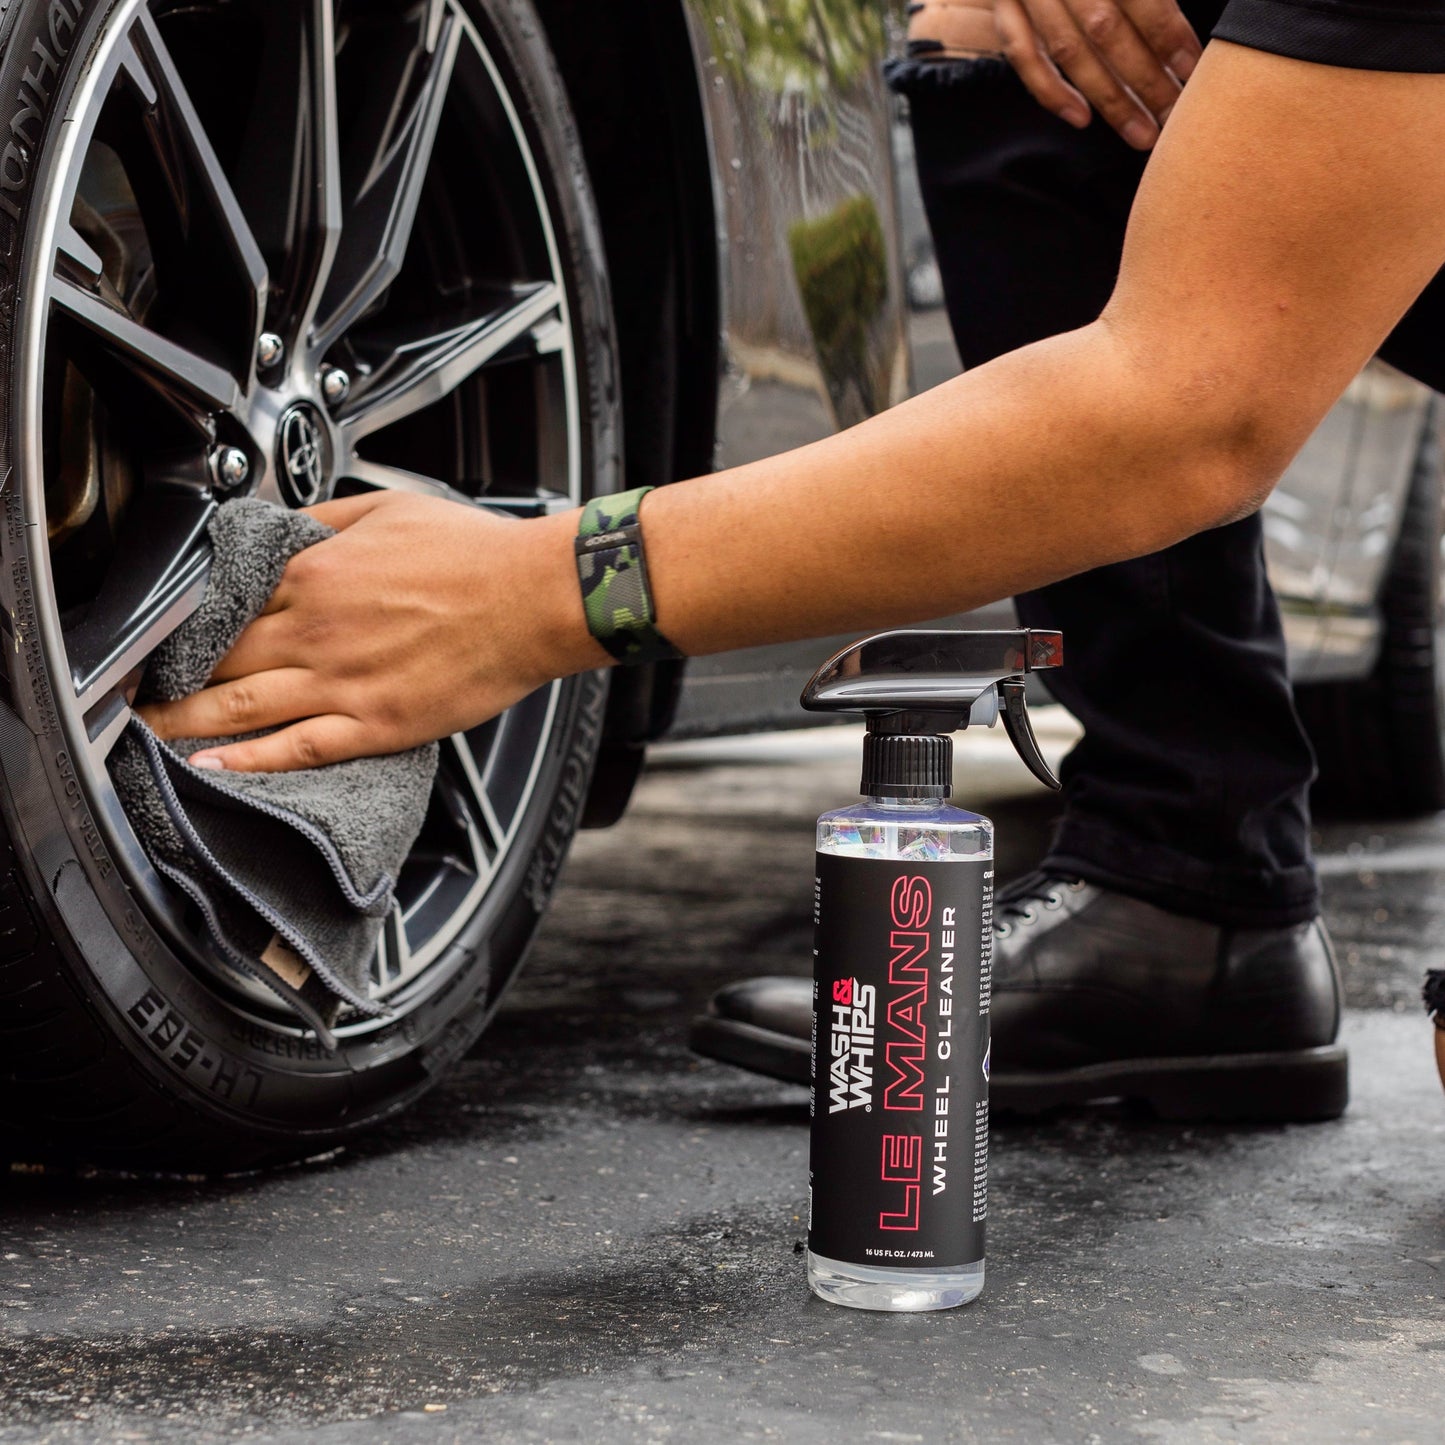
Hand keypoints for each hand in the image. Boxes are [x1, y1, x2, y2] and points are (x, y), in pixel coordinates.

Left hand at [139, 491, 601, 771]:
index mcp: (316, 573)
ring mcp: (343, 681)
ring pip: (239, 706)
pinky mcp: (376, 723)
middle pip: (216, 657)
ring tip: (147, 733)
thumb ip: (325, 518)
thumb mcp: (389, 508)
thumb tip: (282, 523)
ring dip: (183, 721)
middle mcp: (317, 628)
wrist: (534, 598)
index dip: (178, 620)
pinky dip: (248, 762)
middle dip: (162, 675)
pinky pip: (297, 748)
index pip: (222, 598)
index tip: (152, 633)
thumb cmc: (475, 553)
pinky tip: (213, 767)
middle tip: (125, 691)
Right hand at [988, 0, 1200, 147]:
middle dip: (1146, 79)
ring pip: (1069, 52)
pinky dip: (1049, 90)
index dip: (1170, 36)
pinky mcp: (1001, 3)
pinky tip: (1080, 118)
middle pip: (1108, 32)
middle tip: (1175, 116)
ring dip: (1108, 98)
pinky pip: (1021, 55)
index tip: (1195, 67)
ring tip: (1140, 133)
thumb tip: (1176, 13)